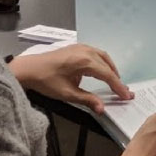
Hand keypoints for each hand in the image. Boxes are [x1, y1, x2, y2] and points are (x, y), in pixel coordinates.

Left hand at [9, 42, 130, 108]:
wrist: (28, 69)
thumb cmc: (46, 81)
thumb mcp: (67, 93)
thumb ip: (87, 100)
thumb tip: (103, 109)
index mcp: (85, 61)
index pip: (108, 75)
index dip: (118, 87)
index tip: (127, 96)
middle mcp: (85, 51)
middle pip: (107, 65)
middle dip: (116, 79)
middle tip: (123, 92)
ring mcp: (81, 47)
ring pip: (103, 57)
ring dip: (110, 69)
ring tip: (114, 82)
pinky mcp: (76, 48)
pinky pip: (95, 54)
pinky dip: (102, 63)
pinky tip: (101, 71)